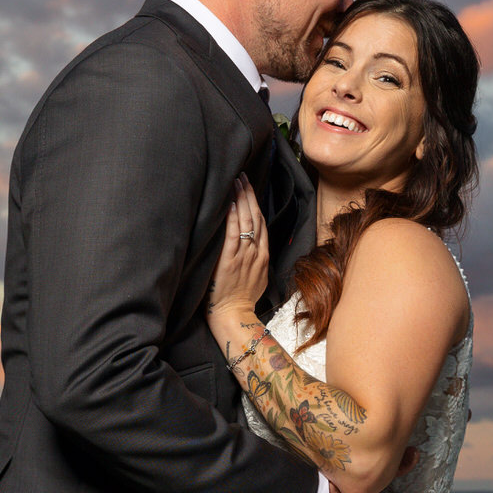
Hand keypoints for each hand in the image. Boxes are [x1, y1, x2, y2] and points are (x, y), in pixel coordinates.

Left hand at [207, 176, 269, 333]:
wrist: (234, 315)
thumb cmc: (242, 300)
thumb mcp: (257, 279)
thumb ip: (255, 262)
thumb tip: (251, 249)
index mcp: (263, 256)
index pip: (262, 224)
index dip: (256, 204)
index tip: (250, 189)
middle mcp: (256, 253)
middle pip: (256, 217)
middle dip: (249, 195)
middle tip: (242, 177)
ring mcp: (243, 256)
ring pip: (246, 221)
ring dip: (241, 200)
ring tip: (235, 183)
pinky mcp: (229, 260)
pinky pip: (232, 234)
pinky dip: (232, 217)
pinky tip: (229, 203)